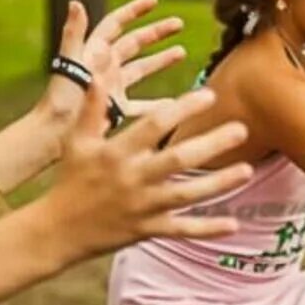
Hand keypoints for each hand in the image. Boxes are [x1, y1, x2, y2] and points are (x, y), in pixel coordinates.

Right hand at [33, 84, 251, 259]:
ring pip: (186, 196)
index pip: (154, 126)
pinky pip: (182, 230)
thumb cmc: (70, 180)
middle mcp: (132, 179)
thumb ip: (92, 109)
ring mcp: (142, 207)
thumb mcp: (76, 142)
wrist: (57, 230)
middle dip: (210, 145)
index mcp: (116, 153)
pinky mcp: (147, 230)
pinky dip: (207, 228)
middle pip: (178, 160)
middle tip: (241, 129)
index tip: (209, 94)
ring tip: (247, 171)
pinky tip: (234, 224)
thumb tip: (96, 74)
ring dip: (218, 185)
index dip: (182, 109)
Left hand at [41, 0, 187, 143]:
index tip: (155, 1)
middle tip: (179, 24)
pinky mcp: (115, 109)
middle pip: (134, 43)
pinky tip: (173, 103)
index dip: (134, 10)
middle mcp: (104, 67)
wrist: (53, 134)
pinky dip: (157, 103)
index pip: (115, 24)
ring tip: (181, 52)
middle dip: (156, 32)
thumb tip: (75, 2)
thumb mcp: (69, 63)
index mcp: (93, 52)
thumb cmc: (60, 99)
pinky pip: (141, 104)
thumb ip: (73, 33)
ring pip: (141, 69)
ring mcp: (111, 88)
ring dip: (160, 60)